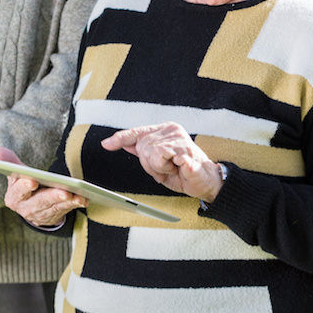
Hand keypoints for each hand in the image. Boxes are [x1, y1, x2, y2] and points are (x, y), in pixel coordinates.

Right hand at [0, 147, 86, 227]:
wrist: (30, 208)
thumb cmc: (23, 187)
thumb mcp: (16, 176)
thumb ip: (10, 163)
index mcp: (14, 197)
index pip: (19, 191)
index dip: (25, 186)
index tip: (32, 181)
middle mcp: (26, 208)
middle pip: (40, 201)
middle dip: (52, 196)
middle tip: (64, 192)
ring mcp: (41, 214)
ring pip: (55, 207)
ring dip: (68, 202)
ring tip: (78, 195)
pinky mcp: (54, 216)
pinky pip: (66, 210)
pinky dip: (75, 204)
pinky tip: (84, 199)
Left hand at [100, 122, 223, 201]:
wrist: (205, 182)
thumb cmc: (182, 172)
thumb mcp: (157, 163)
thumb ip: (142, 151)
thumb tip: (123, 143)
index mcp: (165, 130)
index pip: (138, 132)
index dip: (120, 138)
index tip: (106, 144)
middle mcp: (172, 130)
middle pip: (142, 146)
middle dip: (150, 164)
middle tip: (167, 167)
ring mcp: (179, 138)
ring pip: (151, 153)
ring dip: (160, 167)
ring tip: (174, 168)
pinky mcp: (185, 149)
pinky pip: (163, 158)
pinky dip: (167, 168)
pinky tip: (179, 168)